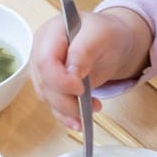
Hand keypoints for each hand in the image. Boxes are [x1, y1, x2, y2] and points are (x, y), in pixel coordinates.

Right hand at [29, 8, 150, 128]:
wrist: (114, 42)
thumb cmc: (107, 34)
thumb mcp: (101, 35)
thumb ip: (83, 51)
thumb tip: (71, 75)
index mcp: (51, 33)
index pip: (45, 61)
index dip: (59, 80)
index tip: (80, 88)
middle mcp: (42, 52)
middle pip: (44, 82)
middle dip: (66, 100)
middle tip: (90, 105)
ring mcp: (45, 69)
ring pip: (47, 97)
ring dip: (68, 110)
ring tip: (92, 110)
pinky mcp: (52, 85)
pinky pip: (54, 104)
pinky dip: (66, 116)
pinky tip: (79, 122)